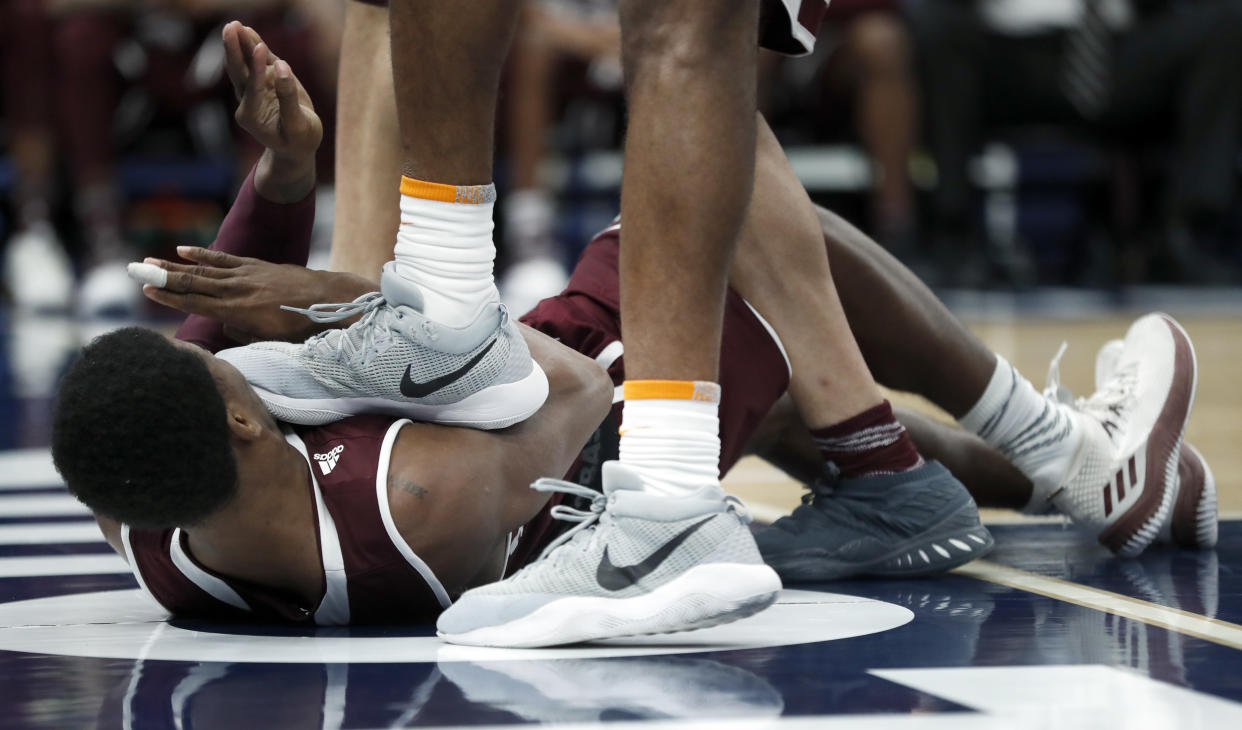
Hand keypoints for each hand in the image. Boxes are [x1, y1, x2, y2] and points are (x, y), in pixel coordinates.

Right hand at [142, 246, 376, 343]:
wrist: (329, 301)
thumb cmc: (302, 327)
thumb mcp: (270, 340)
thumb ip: (242, 333)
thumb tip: (223, 326)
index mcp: (238, 312)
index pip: (195, 303)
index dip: (169, 297)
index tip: (146, 291)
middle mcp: (237, 291)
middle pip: (192, 283)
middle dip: (160, 277)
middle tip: (132, 270)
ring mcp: (245, 275)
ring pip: (203, 269)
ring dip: (174, 265)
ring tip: (149, 261)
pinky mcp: (256, 265)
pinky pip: (224, 258)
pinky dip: (203, 252)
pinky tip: (183, 249)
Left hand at [222, 21, 321, 167]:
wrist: (296, 148)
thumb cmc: (298, 141)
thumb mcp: (297, 126)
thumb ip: (288, 98)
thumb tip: (282, 67)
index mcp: (252, 115)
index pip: (253, 87)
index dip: (257, 68)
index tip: (262, 49)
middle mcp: (248, 100)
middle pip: (238, 72)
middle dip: (234, 50)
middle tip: (230, 28)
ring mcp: (256, 88)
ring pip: (246, 64)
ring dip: (241, 44)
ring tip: (236, 25)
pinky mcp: (266, 80)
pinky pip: (259, 61)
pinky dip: (254, 46)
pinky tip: (249, 32)